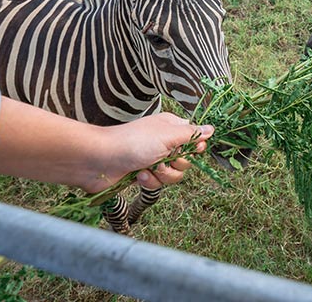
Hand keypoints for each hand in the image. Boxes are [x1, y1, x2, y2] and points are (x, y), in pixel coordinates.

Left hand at [85, 113, 213, 192]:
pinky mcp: (143, 175)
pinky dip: (149, 182)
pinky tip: (138, 176)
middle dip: (176, 164)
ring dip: (162, 175)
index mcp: (170, 128)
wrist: (98, 160)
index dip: (195, 147)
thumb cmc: (132, 142)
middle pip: (186, 160)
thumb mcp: (167, 136)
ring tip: (146, 169)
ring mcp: (153, 159)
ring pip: (174, 175)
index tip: (191, 149)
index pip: (194, 138)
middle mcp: (163, 143)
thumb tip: (212, 128)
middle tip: (163, 158)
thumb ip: (192, 134)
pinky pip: (158, 184)